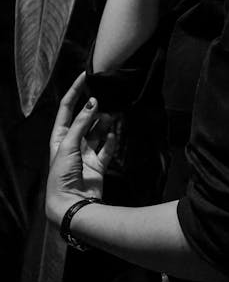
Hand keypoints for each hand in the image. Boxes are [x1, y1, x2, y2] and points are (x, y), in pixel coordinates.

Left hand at [46, 72, 115, 225]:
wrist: (71, 205)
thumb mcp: (68, 145)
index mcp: (60, 137)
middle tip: (106, 99)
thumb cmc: (62, 175)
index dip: (75, 91)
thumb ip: (82, 123)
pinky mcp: (98, 164)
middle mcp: (73, 143)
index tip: (85, 76)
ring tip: (112, 116)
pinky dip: (112, 140)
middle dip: (94, 109)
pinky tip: (115, 134)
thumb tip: (93, 102)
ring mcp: (86, 154)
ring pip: (98, 132)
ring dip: (105, 123)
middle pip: (85, 119)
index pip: (67, 108)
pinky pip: (107, 148)